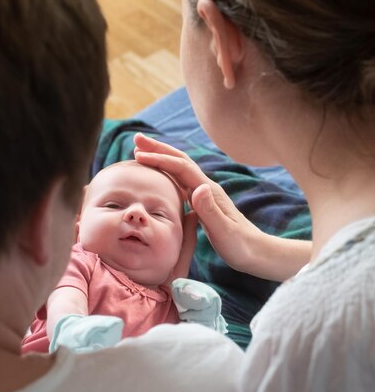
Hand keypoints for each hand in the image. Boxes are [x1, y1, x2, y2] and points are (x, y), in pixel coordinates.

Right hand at [134, 133, 310, 279]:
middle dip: (158, 148)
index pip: (181, 168)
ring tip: (141, 152)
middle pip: (180, 161)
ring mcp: (205, 195)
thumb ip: (210, 210)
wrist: (255, 252)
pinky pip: (180, 183)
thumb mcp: (224, 231)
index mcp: (209, 191)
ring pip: (179, 170)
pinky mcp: (203, 204)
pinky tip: (158, 177)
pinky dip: (166, 174)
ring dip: (161, 158)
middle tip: (136, 139)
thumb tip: (198, 187)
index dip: (160, 159)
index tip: (138, 155)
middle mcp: (206, 188)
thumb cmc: (240, 246)